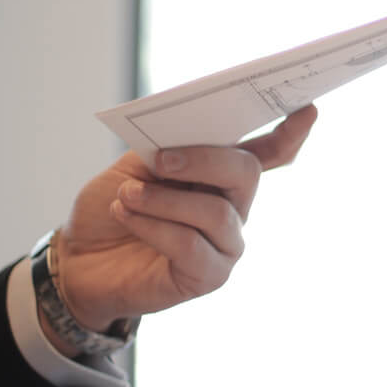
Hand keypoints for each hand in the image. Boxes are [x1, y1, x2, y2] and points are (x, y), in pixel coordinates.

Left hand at [49, 105, 318, 335]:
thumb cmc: (112, 207)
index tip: (307, 110)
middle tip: (160, 162)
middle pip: (246, 173)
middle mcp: (234, 208)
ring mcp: (225, 244)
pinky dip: (153, 226)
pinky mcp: (208, 276)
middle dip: (204, 160)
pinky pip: (190, 245)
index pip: (270, 153)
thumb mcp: (136, 165)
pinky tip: (127, 216)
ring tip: (127, 196)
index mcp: (222, 175)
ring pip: (215, 212)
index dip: (291, 134)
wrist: (78, 258)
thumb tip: (185, 135)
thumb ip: (166, 147)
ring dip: (164, 200)